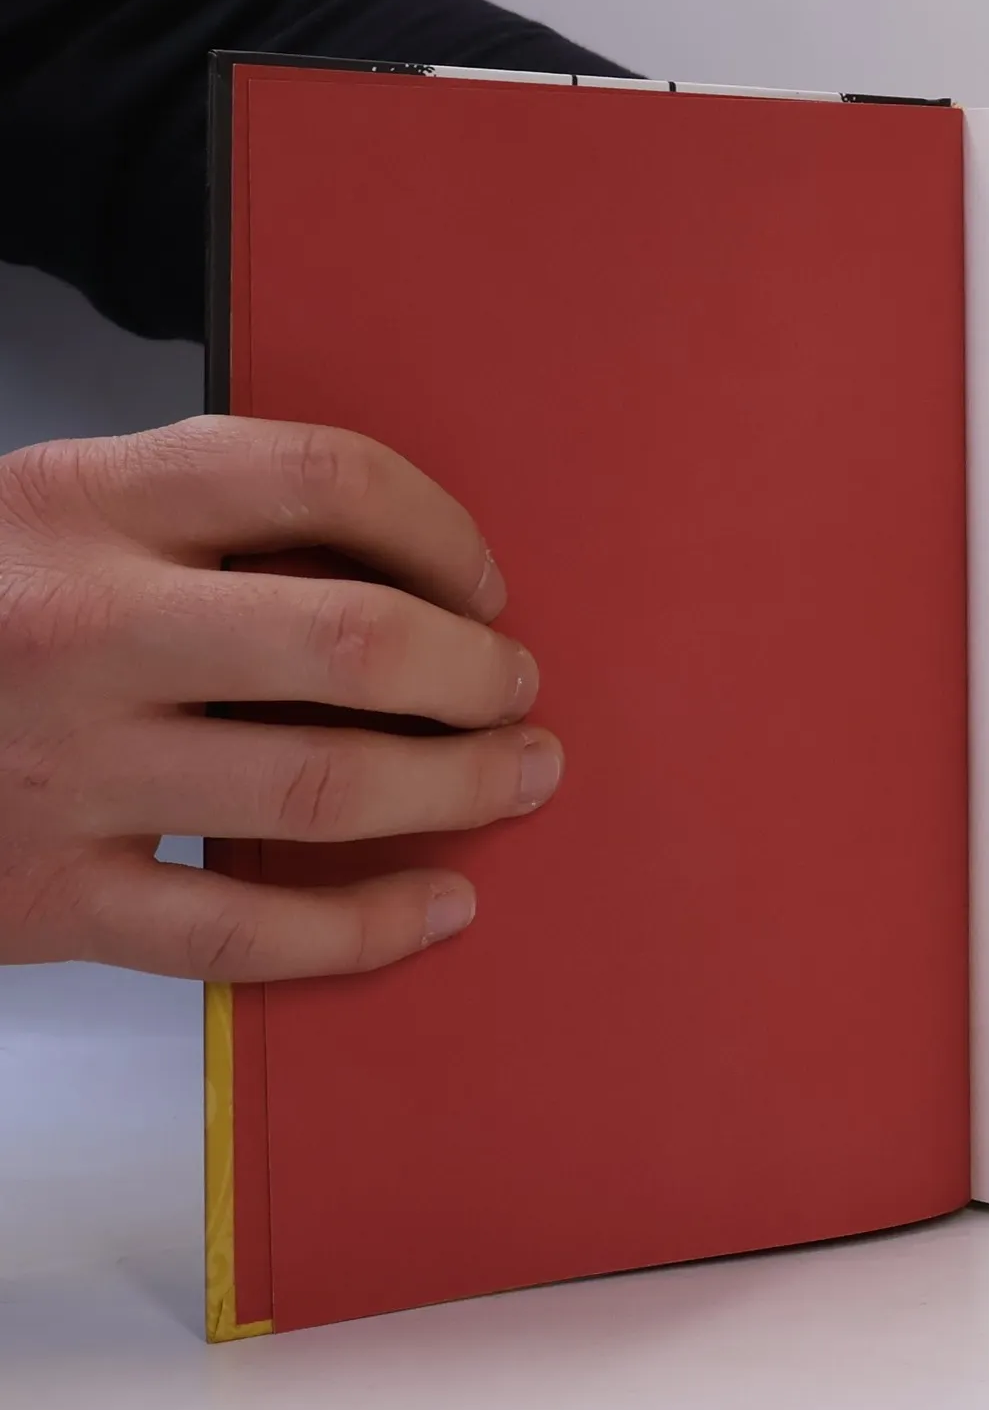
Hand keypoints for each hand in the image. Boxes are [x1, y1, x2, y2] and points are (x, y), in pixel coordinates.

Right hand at [0, 417, 562, 977]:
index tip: (480, 580)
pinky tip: (442, 906)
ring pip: (323, 791)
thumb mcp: (49, 515)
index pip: (318, 474)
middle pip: (351, 643)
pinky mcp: (47, 901)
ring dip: (459, 789)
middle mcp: (80, 629)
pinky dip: (369, 928)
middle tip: (517, 689)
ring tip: (520, 775)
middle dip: (475, 673)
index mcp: (82, 501)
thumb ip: (201, 522)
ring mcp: (65, 772)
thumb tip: (406, 570)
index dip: (439, 527)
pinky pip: (246, 934)